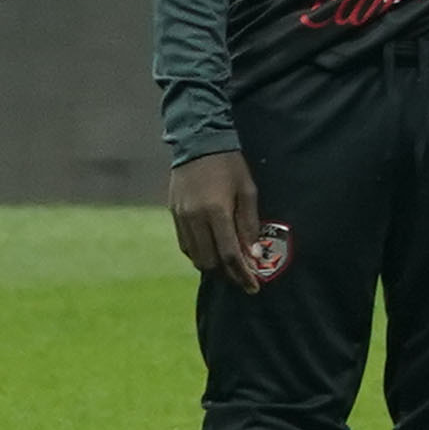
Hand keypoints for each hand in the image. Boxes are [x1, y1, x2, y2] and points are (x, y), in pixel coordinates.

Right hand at [170, 149, 285, 290]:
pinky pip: (184, 244)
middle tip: (244, 278)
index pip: (228, 253)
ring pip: (194, 256)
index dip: (242, 274)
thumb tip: (252, 254)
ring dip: (212, 266)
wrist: (197, 143)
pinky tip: (213, 252)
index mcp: (215, 211)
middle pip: (208, 261)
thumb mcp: (248, 191)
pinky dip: (199, 254)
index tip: (254, 286)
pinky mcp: (173, 214)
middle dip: (227, 274)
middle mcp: (194, 218)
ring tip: (231, 268)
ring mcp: (180, 217)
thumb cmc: (230, 165)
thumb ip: (249, 224)